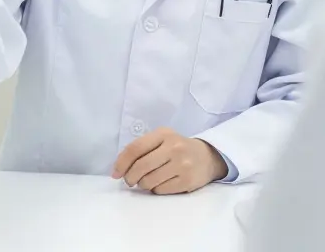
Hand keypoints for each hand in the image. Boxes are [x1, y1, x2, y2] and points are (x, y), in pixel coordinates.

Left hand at [111, 128, 228, 194]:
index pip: (135, 148)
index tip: (116, 173)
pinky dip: (155, 189)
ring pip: (149, 181)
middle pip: (140, 167)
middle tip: (130, 181)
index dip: (121, 163)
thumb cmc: (177, 148)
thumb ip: (142, 149)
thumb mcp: (162, 140)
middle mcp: (174, 147)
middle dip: (130, 177)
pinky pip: (160, 190)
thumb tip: (118, 170)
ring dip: (143, 184)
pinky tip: (161, 183)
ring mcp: (182, 165)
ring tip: (148, 180)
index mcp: (164, 134)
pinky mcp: (188, 181)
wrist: (208, 157)